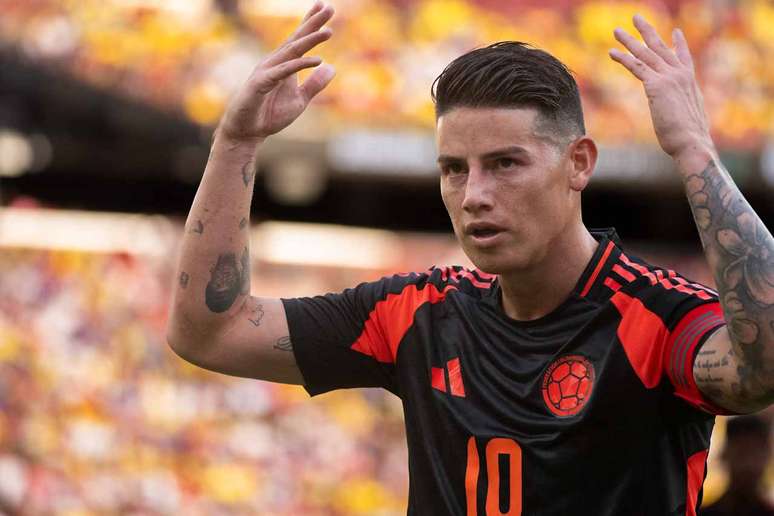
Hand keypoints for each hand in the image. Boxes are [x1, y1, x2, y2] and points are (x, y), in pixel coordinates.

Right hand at [218, 1, 334, 141]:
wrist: (247, 132)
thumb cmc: (269, 115)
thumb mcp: (299, 100)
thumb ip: (314, 84)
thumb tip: (332, 67)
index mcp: (284, 64)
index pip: (300, 40)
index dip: (312, 24)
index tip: (325, 7)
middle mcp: (275, 62)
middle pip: (296, 39)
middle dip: (313, 23)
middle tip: (329, 7)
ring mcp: (267, 71)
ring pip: (291, 51)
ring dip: (310, 40)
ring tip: (329, 31)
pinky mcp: (261, 83)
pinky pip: (284, 72)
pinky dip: (300, 65)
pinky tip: (318, 60)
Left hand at [609, 14, 714, 160]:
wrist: (691, 142)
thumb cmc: (689, 138)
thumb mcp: (689, 119)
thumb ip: (684, 111)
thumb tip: (684, 120)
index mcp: (690, 83)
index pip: (683, 58)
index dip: (679, 44)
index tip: (675, 32)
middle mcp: (681, 75)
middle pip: (661, 48)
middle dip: (647, 32)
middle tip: (636, 18)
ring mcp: (669, 78)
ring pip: (646, 54)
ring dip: (630, 41)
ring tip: (617, 31)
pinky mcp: (656, 85)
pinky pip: (637, 67)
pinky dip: (624, 58)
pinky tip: (612, 52)